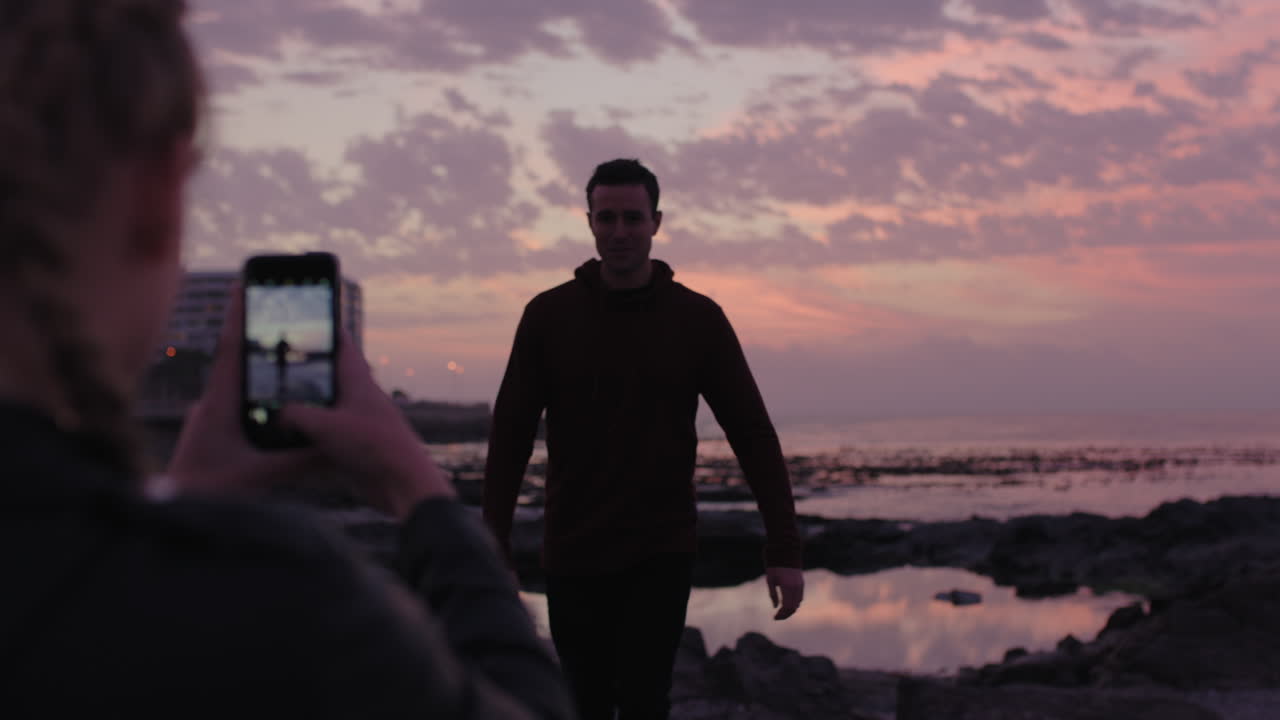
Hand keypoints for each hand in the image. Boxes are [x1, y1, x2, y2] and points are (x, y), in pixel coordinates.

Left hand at [166, 283, 318, 495]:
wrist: (169, 512)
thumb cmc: (206, 492)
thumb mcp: (259, 476)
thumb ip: (297, 462)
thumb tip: (333, 448)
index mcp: (218, 404)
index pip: (232, 350)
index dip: (239, 314)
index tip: (242, 283)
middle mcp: (210, 405)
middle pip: (237, 360)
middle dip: (255, 336)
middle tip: (274, 310)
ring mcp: (207, 419)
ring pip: (236, 385)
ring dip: (256, 370)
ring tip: (283, 358)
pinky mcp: (209, 434)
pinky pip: (234, 406)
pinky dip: (253, 398)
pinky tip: (272, 409)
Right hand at [277, 332, 454, 519]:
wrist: (402, 484)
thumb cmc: (373, 446)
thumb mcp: (325, 426)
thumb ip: (295, 415)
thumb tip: (276, 415)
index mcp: (358, 380)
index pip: (341, 344)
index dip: (325, 328)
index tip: (306, 314)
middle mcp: (359, 397)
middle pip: (330, 373)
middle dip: (305, 367)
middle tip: (277, 360)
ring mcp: (358, 420)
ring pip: (327, 404)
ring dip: (305, 402)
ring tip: (274, 398)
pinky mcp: (356, 444)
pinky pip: (327, 431)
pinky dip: (309, 430)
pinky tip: (289, 435)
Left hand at [766, 566, 803, 619]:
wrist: (785, 553)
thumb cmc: (774, 566)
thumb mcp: (770, 580)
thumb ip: (773, 594)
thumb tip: (776, 607)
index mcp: (787, 587)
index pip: (787, 607)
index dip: (781, 614)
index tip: (774, 618)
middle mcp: (796, 588)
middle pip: (793, 607)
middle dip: (785, 614)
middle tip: (777, 617)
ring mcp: (800, 585)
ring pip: (798, 603)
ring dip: (790, 610)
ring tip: (781, 612)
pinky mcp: (801, 583)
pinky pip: (800, 598)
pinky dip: (794, 603)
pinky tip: (787, 604)